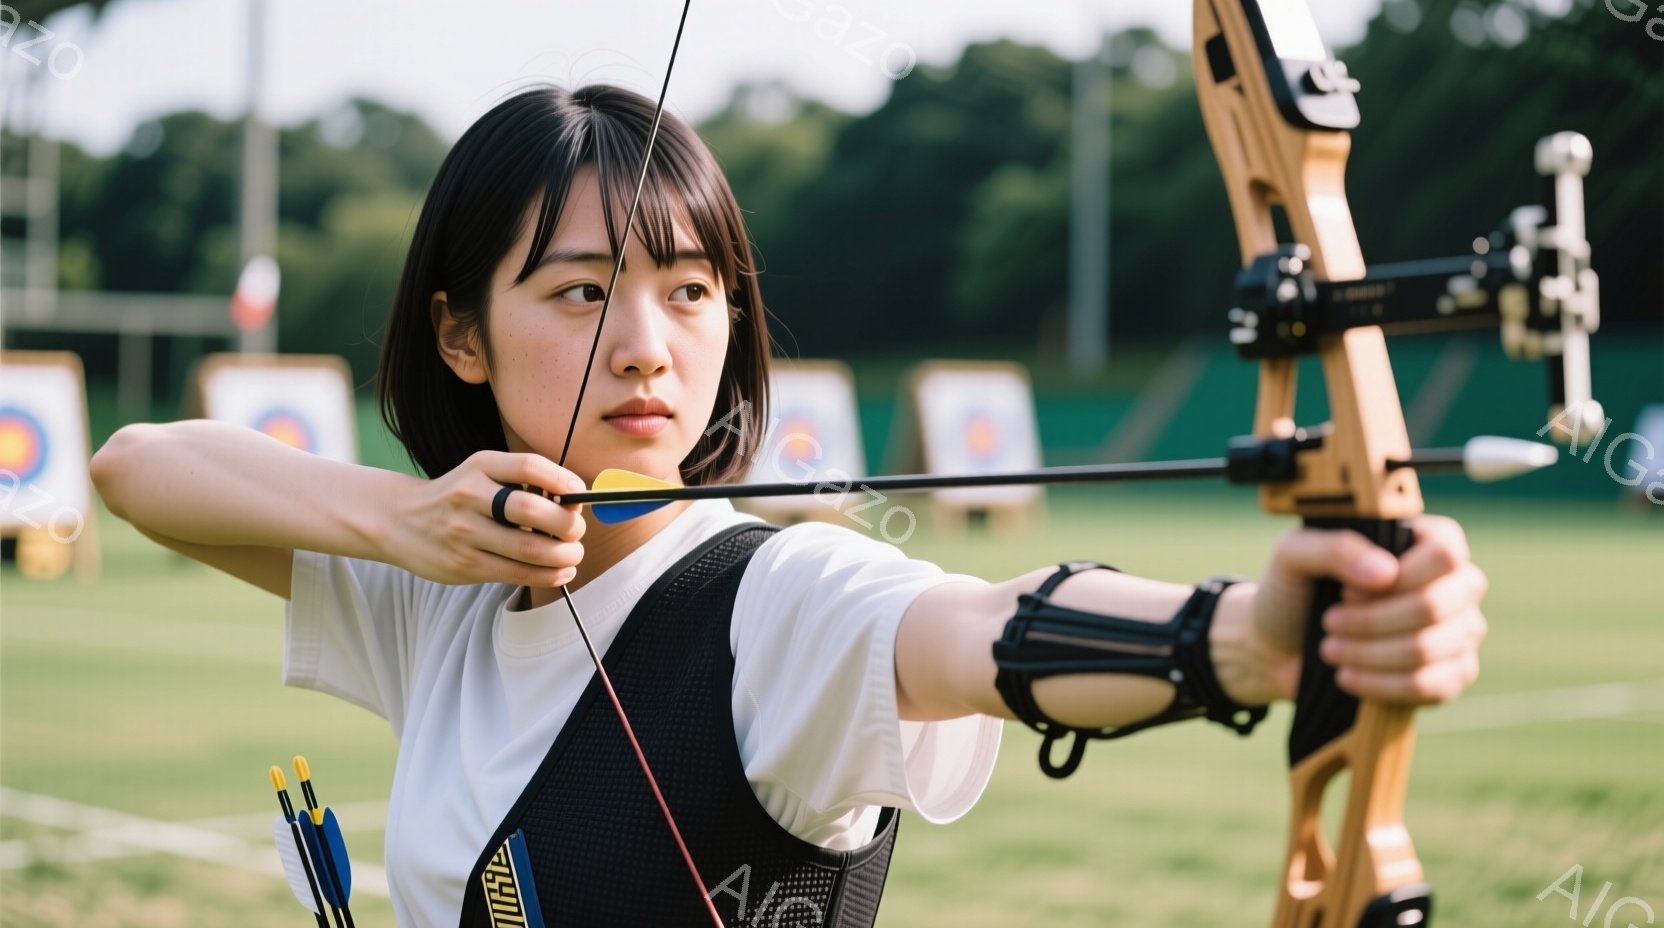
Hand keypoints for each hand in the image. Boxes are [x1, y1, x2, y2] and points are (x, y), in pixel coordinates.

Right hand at [387, 450, 585, 587]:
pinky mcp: (465, 565)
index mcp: (479, 466)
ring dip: (564, 555)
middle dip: (568, 525)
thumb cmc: (457, 497)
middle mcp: (470, 496)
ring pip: (528, 549)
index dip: (563, 481)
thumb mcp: (481, 474)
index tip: (580, 494)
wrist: (400, 521)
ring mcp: (465, 533)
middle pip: (532, 511)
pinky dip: (548, 575)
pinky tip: (561, 571)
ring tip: (574, 555)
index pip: (529, 467)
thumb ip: (522, 481)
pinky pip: (516, 573)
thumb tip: (575, 501)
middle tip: (577, 532)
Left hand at [1250, 515, 1487, 705]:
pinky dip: (1381, 685)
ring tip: (1329, 649)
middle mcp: (1455, 583)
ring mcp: (1461, 631)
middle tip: (1329, 622)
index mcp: (1427, 541)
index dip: (1397, 577)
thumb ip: (1335, 548)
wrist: (1279, 647)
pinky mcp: (1453, 674)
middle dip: (1371, 622)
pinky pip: (1433, 686)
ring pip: (1429, 649)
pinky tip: (1347, 677)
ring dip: (1368, 654)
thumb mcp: (1295, 556)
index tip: (1346, 590)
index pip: (1444, 553)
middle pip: (1435, 605)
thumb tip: (1386, 572)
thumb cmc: (1294, 591)